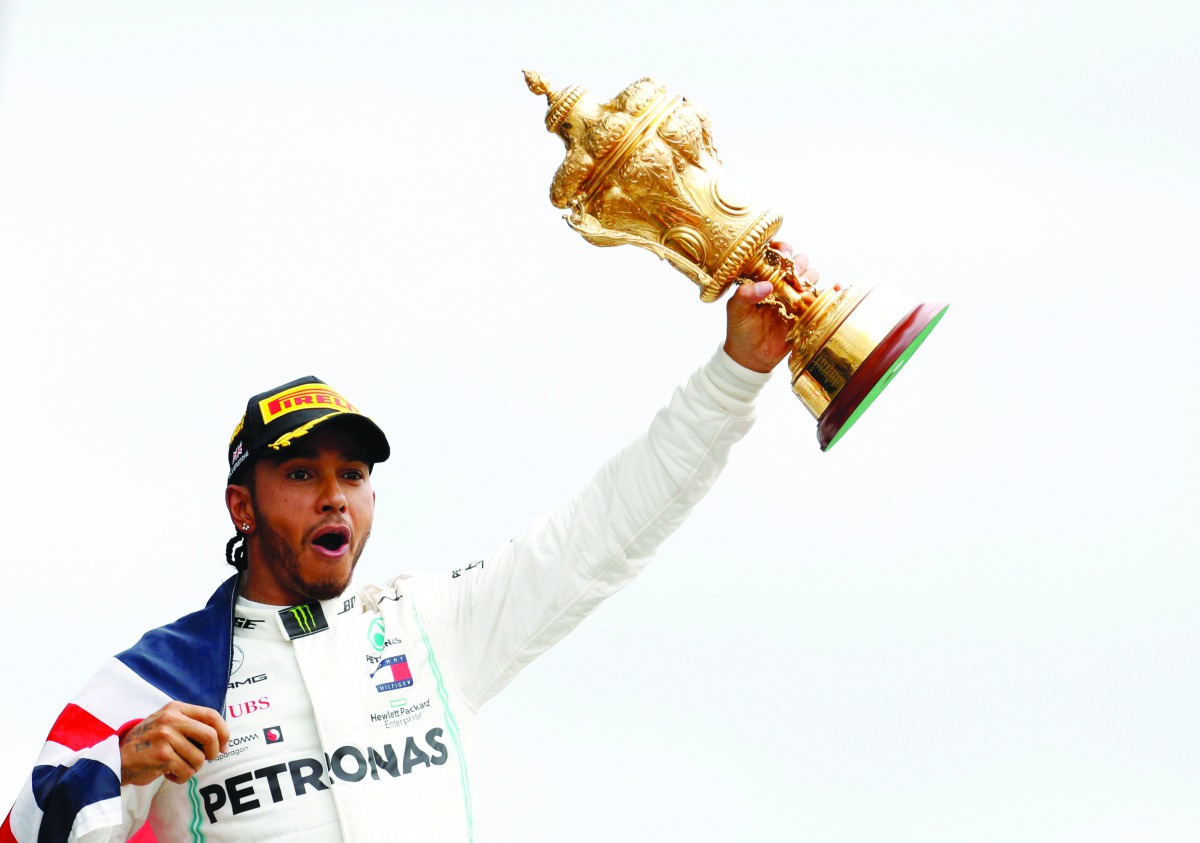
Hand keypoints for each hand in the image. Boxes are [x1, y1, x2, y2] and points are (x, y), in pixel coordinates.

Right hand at [119, 701, 228, 785]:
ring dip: (193, 768)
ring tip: (179, 767)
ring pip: (198, 759)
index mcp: (175, 708)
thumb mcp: (168, 723)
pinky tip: (169, 774)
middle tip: (206, 760)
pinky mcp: (161, 755)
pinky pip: (186, 771)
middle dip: (213, 752)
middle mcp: (171, 719)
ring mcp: (165, 737)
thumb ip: (191, 725)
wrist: (118, 759)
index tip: (224, 746)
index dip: (223, 732)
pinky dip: (182, 777)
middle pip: (210, 736)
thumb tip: (223, 740)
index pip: (211, 715)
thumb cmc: (150, 743)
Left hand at [723, 241, 821, 372]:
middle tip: (793, 275)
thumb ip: (744, 296)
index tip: (782, 253)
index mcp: (762, 278)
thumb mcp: (736, 312)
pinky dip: (830, 290)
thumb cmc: (741, 331)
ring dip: (810, 277)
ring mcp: (795, 296)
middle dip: (799, 263)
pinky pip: (821, 297)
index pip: (775, 254)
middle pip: (798, 262)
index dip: (781, 248)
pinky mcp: (806, 311)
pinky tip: (834, 287)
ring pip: (810, 276)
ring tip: (803, 287)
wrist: (753, 357)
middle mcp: (781, 283)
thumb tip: (765, 285)